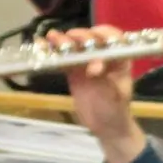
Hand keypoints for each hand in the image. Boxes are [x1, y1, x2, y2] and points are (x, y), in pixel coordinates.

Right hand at [58, 27, 142, 162]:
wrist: (105, 127)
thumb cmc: (115, 111)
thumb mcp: (114, 97)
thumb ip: (104, 81)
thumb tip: (93, 66)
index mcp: (119, 58)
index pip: (114, 39)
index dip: (104, 35)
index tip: (93, 38)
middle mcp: (102, 56)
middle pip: (91, 39)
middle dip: (80, 36)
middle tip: (70, 39)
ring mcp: (86, 62)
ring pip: (75, 46)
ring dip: (63, 40)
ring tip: (52, 38)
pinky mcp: (73, 71)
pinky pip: (63, 58)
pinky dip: (53, 52)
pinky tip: (43, 46)